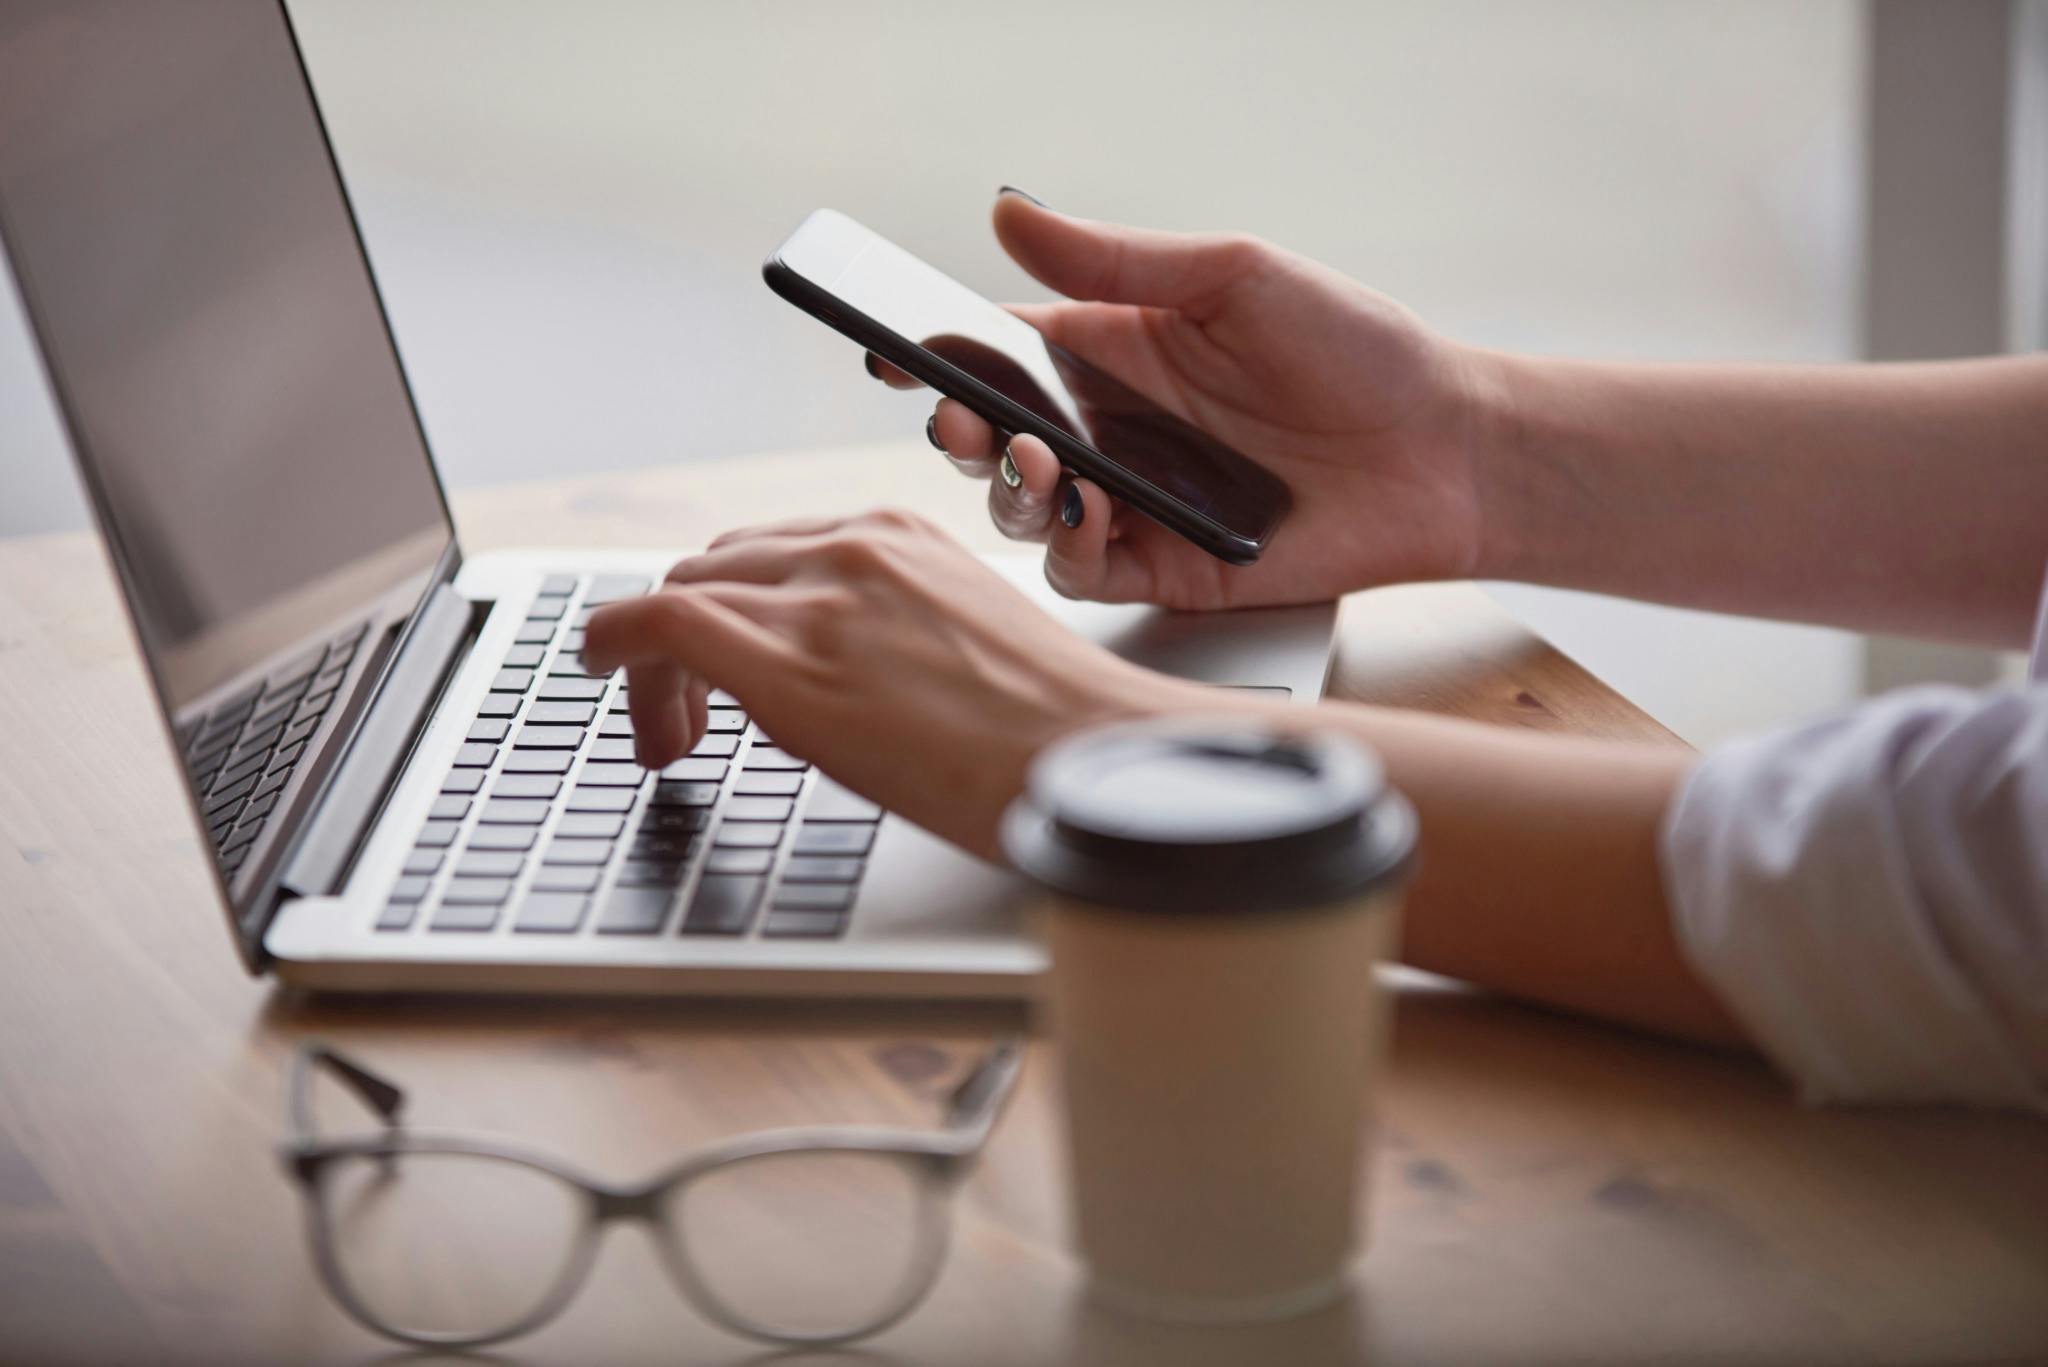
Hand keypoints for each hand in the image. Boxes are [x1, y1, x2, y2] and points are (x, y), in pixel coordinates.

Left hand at [581, 510, 1215, 858]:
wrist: (1089, 758)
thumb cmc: (1050, 730)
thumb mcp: (964, 647)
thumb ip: (887, 637)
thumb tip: (825, 684)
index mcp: (899, 535)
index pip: (769, 552)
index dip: (726, 611)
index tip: (721, 673)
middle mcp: (853, 546)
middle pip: (714, 567)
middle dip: (683, 640)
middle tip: (690, 723)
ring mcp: (819, 596)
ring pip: (679, 591)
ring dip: (654, 665)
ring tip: (673, 739)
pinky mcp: (789, 658)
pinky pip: (659, 623)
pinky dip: (610, 641)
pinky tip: (599, 671)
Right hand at [875, 190, 1496, 608]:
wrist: (1444, 450)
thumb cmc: (1355, 352)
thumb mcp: (1232, 277)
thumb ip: (1116, 258)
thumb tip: (1009, 213)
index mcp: (1113, 351)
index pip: (998, 352)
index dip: (936, 355)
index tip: (890, 352)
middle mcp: (1111, 430)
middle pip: (994, 438)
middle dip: (957, 431)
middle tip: (956, 419)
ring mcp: (1134, 503)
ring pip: (1024, 511)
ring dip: (1010, 490)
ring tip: (1038, 462)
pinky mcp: (1165, 567)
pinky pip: (1083, 571)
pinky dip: (1070, 548)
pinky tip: (1092, 513)